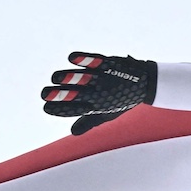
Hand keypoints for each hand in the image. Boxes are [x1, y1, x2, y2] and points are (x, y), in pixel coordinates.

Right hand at [40, 53, 158, 134]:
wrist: (145, 84)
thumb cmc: (121, 100)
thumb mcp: (106, 115)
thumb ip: (88, 122)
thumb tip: (73, 133)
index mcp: (97, 107)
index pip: (75, 110)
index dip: (60, 109)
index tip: (45, 107)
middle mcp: (100, 93)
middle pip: (77, 95)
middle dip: (60, 95)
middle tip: (44, 94)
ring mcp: (105, 78)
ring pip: (84, 79)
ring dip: (70, 78)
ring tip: (55, 77)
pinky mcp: (109, 64)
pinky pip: (96, 62)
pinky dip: (85, 59)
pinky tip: (72, 57)